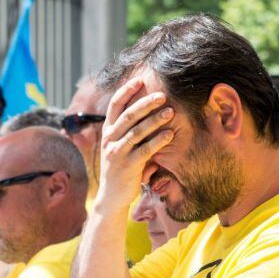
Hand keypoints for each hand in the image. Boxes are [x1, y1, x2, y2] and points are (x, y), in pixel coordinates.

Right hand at [97, 78, 176, 211]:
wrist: (112, 197)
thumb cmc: (121, 168)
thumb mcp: (119, 146)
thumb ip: (129, 130)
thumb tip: (146, 109)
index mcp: (108, 131)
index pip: (114, 106)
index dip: (126, 91)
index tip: (140, 80)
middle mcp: (110, 140)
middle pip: (127, 116)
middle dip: (145, 103)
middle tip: (162, 95)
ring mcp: (118, 153)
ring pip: (137, 132)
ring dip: (155, 120)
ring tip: (171, 112)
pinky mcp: (128, 166)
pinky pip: (145, 150)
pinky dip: (158, 141)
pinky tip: (170, 134)